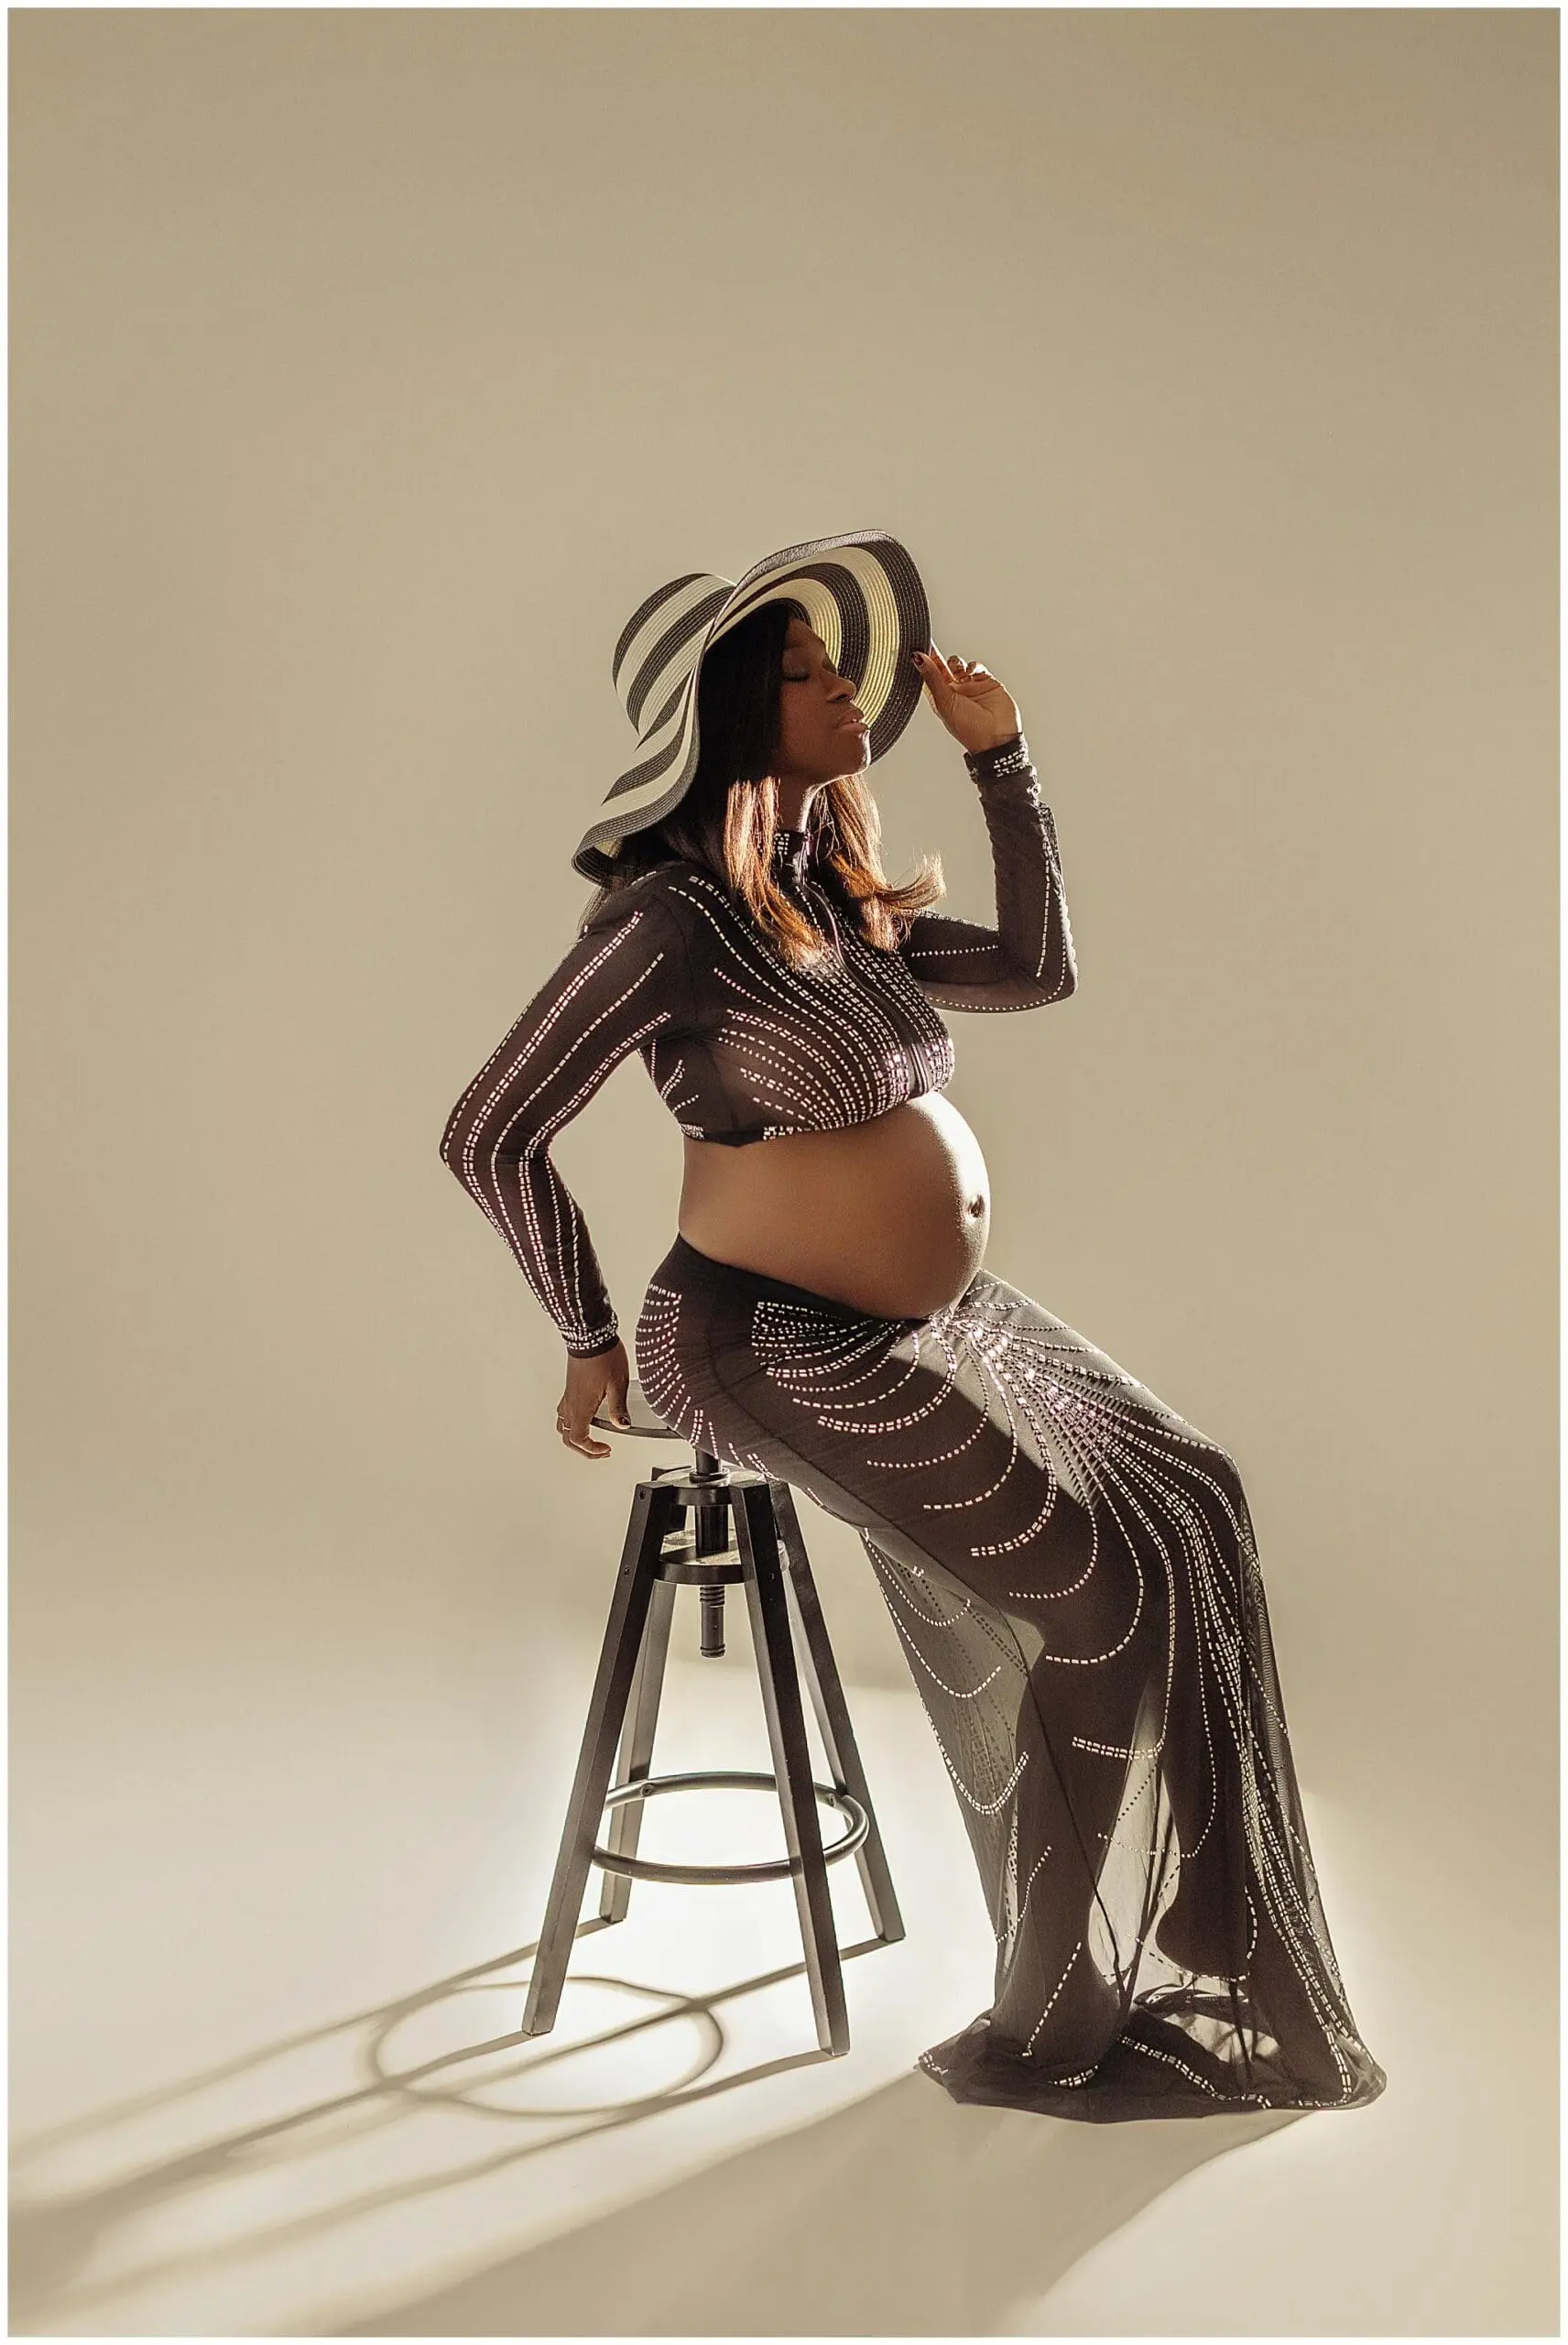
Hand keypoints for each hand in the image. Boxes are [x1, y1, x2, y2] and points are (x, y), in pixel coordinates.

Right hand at [556, 1341, 631, 1458]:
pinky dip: (574, 1421)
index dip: (592, 1450)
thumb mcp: (618, 1384)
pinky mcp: (570, 1387)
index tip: (606, 1448)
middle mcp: (570, 1403)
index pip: (578, 1439)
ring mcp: (568, 1395)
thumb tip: (622, 1425)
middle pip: (567, 1436)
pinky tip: (588, 1415)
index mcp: (580, 1407)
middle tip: (599, 1450)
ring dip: (575, 1435)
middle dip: (583, 1448)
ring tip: (591, 1437)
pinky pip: (565, 1410)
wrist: (590, 1335)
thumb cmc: (603, 1356)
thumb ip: (619, 1408)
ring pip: (563, 1424)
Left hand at [913, 644, 1023, 756]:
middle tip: (930, 643)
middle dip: (936, 656)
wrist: (997, 737)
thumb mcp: (944, 702)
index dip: (922, 663)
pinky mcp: (986, 682)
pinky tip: (972, 671)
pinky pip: (977, 667)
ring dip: (956, 662)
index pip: (927, 676)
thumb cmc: (969, 728)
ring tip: (957, 667)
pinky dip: (973, 665)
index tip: (916, 647)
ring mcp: (970, 686)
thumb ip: (932, 678)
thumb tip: (917, 659)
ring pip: (959, 664)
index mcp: (939, 698)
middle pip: (941, 667)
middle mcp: (953, 691)